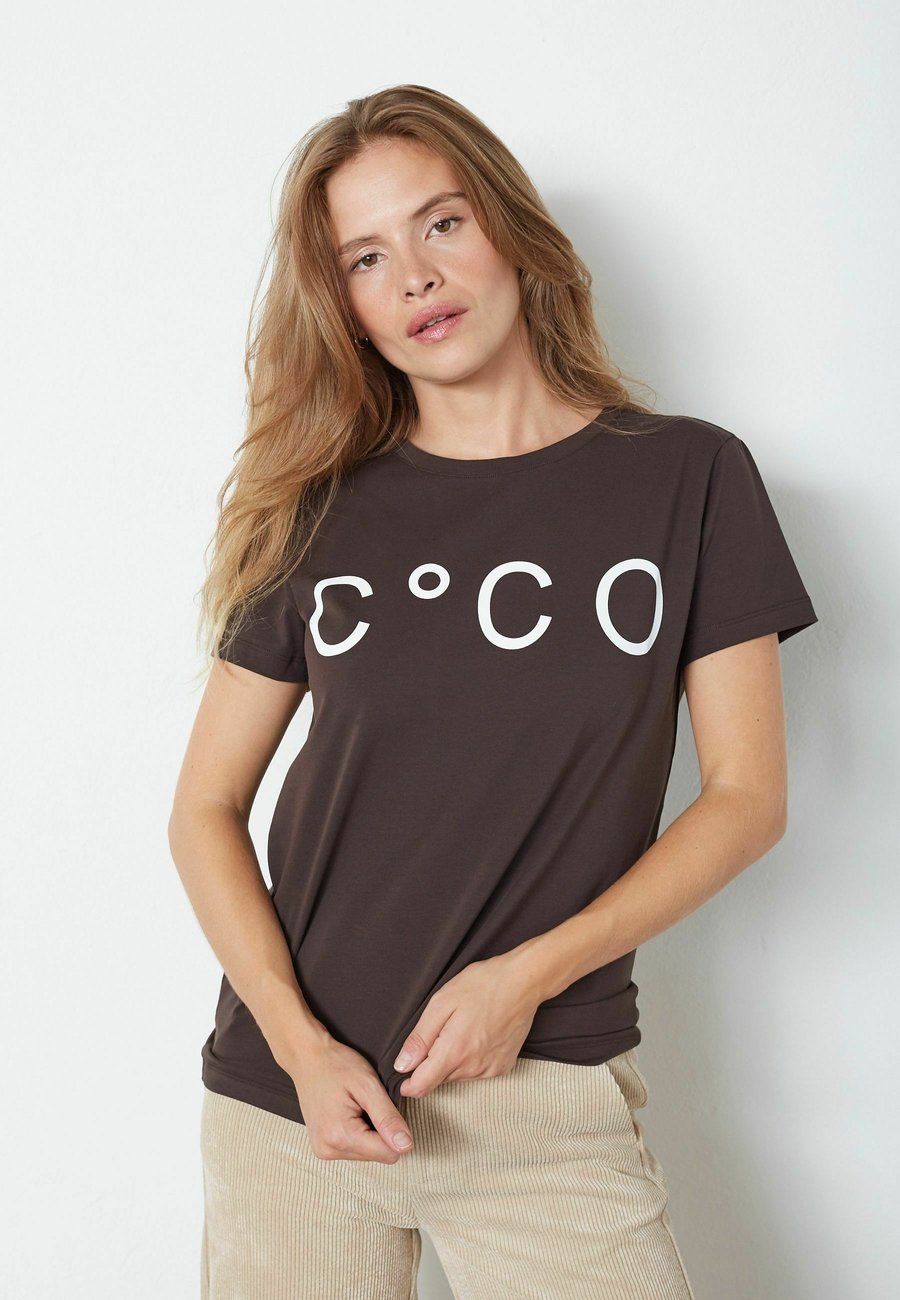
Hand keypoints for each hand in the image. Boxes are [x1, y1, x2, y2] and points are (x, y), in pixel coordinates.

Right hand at [290, 1034, 414, 1162]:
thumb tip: (406, 1145)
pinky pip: (355, 1149)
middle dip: (381, 1131)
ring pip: (368, 1154)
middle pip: (378, 1155)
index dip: (395, 1130)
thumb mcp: (368, 1085)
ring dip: (370, 1132)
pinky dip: (359, 1133)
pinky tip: (350, 1113)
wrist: (308, 1058)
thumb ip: (388, 1117)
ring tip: (357, 1107)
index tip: (384, 1107)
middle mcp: (329, 1150)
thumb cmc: (336, 1065)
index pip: (388, 1153)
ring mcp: (323, 1151)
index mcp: (340, 1136)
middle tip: (367, 1104)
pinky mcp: (323, 1148)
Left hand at [393, 953, 541, 1097]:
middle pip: (439, 1079)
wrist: (523, 982)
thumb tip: (402, 1065)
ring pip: (458, 1075)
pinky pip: (477, 1071)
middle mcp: (473, 1067)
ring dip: (452, 1059)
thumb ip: (420, 1038)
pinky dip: (471, 1058)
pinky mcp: (504, 1066)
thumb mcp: (441, 1003)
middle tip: (441, 1031)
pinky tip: (477, 1034)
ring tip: (462, 1028)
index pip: (422, 1086)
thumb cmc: (482, 985)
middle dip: (432, 1062)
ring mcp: (491, 1069)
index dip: (409, 1083)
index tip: (405, 1072)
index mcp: (454, 1051)